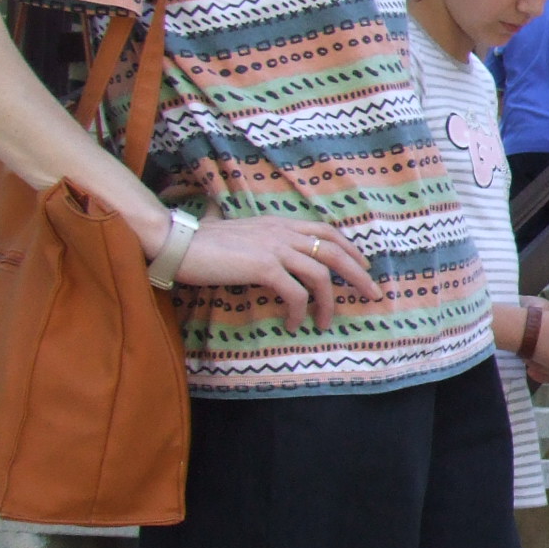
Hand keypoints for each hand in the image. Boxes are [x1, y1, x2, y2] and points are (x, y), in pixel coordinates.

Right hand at [171, 214, 378, 331]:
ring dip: (328, 303)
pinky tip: (293, 324)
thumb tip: (257, 249)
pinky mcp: (263, 266)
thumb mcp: (235, 233)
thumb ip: (253, 237)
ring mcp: (274, 247)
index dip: (349, 248)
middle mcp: (282, 232)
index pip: (326, 230)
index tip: (362, 265)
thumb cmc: (199, 242)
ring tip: (324, 323)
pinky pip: (295, 292)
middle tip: (373, 294)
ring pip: (320, 275)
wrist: (176, 242)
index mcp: (278, 223)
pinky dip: (300, 311)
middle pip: (335, 251)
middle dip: (358, 274)